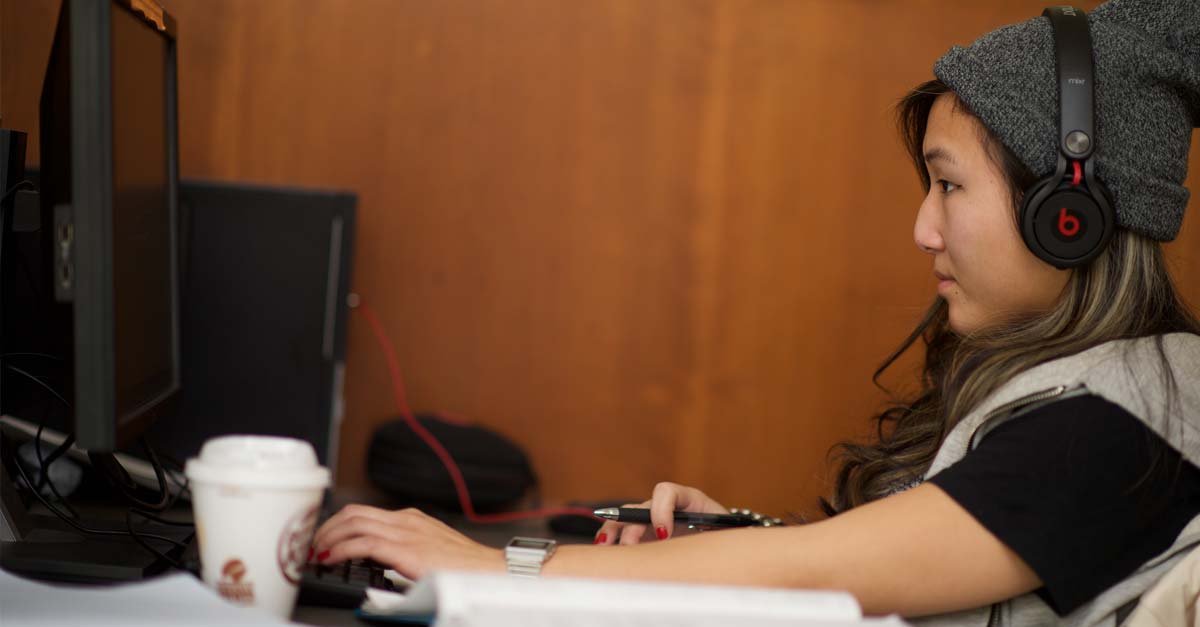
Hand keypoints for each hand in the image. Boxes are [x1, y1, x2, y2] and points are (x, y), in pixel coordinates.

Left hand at [311, 504, 502, 579]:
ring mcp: (406, 532)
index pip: (364, 512)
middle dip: (326, 527)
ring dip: (328, 536)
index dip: (337, 524)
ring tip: (315, 551)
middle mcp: (406, 520)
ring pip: (354, 522)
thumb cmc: (466, 569)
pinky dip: (341, 548)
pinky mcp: (406, 549)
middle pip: (353, 512)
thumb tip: (383, 565)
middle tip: (312, 544)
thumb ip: (407, 552)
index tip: (323, 539)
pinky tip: (331, 557)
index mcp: (411, 520)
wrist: (490, 571)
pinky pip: (364, 542)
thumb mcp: (431, 553)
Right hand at [595, 482, 728, 545]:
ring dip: (614, 530)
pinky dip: (611, 539)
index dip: (661, 510)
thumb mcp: (727, 536)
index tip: (663, 535)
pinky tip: (602, 551)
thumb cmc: (729, 538)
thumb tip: (725, 549)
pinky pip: (622, 532)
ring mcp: (653, 520)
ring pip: (626, 518)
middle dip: (632, 525)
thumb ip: (722, 539)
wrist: (728, 545)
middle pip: (641, 507)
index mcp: (690, 501)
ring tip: (605, 546)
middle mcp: (667, 507)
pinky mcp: (645, 535)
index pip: (667, 492)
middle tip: (630, 547)